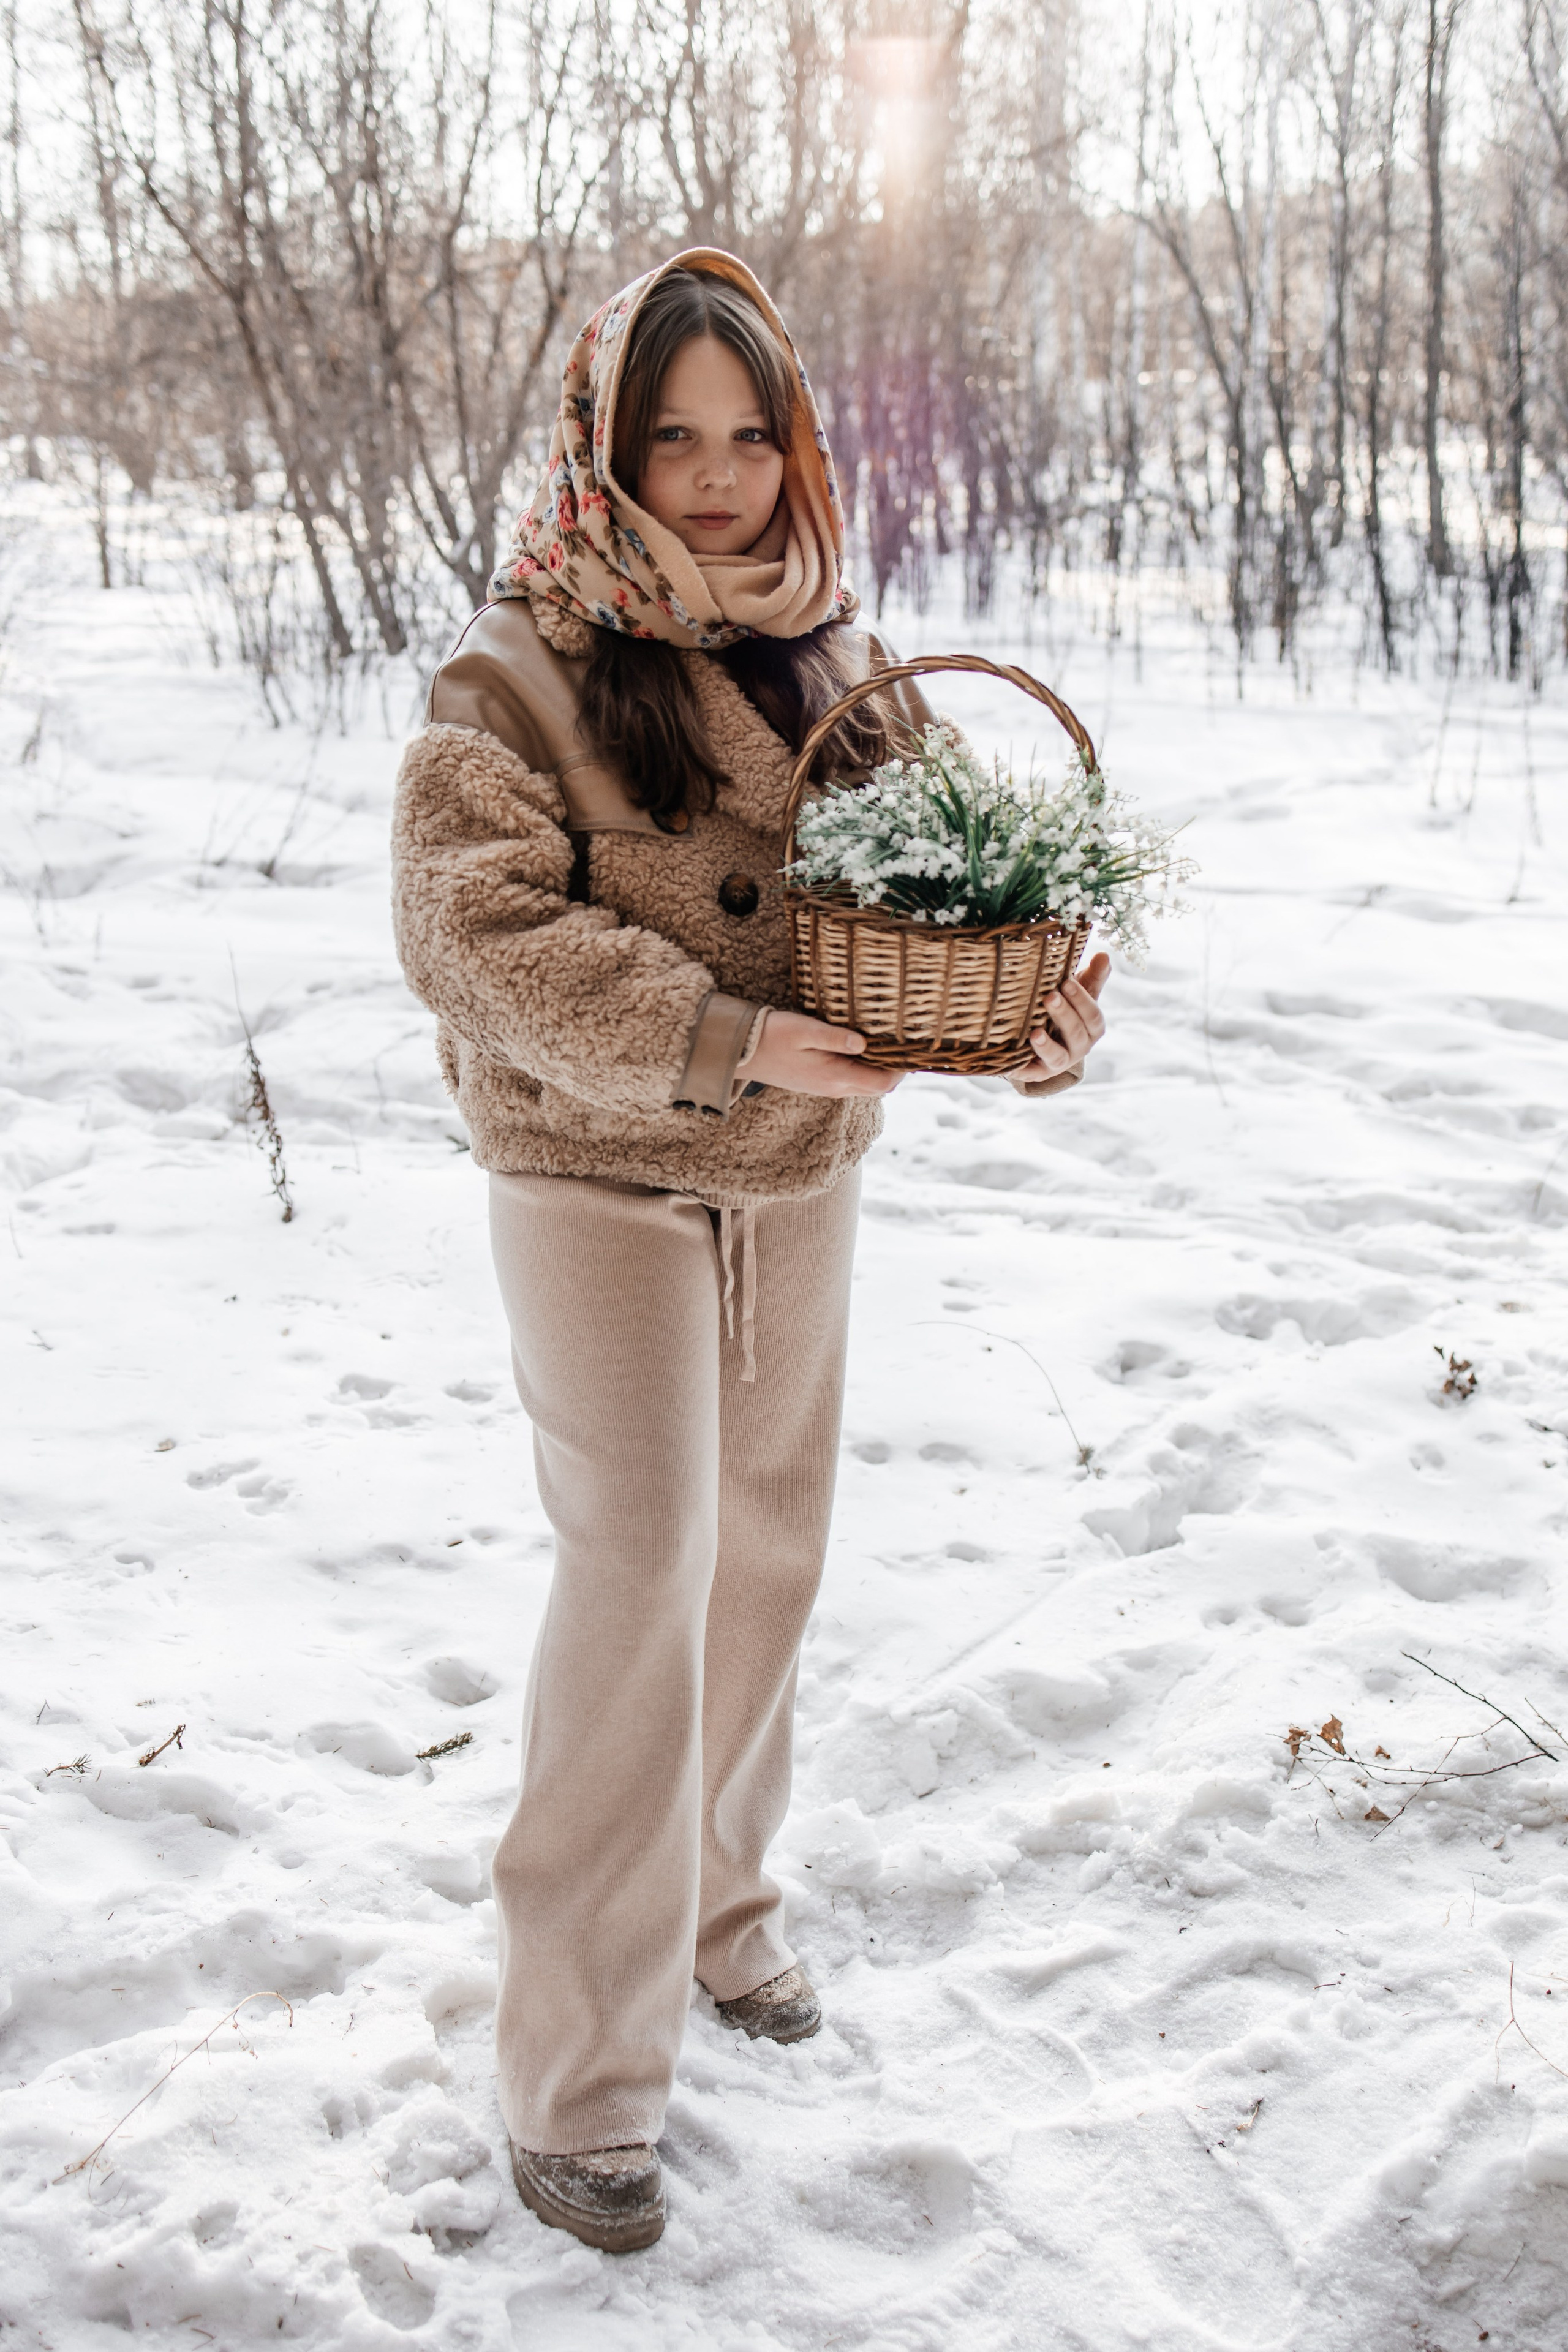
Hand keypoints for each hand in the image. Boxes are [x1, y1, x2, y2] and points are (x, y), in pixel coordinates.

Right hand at [745, 1009, 904, 1097]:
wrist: (741, 1052)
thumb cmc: (772, 1036)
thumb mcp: (805, 1030)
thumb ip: (836, 1038)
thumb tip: (864, 1042)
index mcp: (835, 1077)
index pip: (883, 1083)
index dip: (903, 1069)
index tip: (914, 1048)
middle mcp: (834, 1088)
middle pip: (879, 1087)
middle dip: (896, 1070)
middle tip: (906, 1043)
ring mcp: (826, 1088)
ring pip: (866, 1085)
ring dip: (880, 1069)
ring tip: (889, 1042)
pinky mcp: (819, 1082)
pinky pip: (852, 1080)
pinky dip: (865, 1068)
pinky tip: (865, 1047)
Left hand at [1021, 952, 1110, 1078]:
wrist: (1047, 1039)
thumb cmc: (1066, 1008)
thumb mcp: (1080, 992)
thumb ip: (1092, 976)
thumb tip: (1104, 955)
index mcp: (1092, 1028)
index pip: (1093, 1016)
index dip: (1082, 1001)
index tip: (1067, 982)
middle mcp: (1080, 1047)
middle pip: (1076, 1034)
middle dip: (1063, 1015)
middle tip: (1049, 997)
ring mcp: (1060, 1062)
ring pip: (1058, 1057)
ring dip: (1046, 1046)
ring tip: (1034, 1034)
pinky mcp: (1038, 1072)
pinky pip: (1031, 1073)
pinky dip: (1022, 1070)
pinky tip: (1011, 1065)